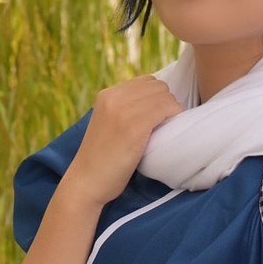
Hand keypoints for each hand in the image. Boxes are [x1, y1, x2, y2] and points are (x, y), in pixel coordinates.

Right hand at [62, 76, 184, 206]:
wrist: (87, 182)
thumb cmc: (102, 159)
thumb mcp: (108, 124)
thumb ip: (125, 109)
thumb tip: (157, 101)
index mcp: (107, 94)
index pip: (146, 81)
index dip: (158, 97)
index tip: (159, 115)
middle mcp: (114, 97)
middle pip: (158, 86)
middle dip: (167, 103)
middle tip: (166, 125)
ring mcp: (123, 110)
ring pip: (165, 96)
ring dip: (172, 111)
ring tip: (167, 129)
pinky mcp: (135, 126)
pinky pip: (167, 109)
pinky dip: (175, 117)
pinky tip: (170, 131)